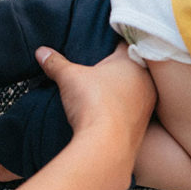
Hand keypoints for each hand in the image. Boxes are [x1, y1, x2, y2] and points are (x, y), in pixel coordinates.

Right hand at [35, 44, 156, 159]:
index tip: (96, 48)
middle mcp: (147, 81)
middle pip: (130, 69)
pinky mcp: (144, 125)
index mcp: (133, 62)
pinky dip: (120, 111)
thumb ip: (56, 63)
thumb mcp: (70, 77)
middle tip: (96, 72)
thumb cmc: (94, 104)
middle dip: (114, 70)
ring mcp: (148, 105)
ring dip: (119, 92)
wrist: (107, 145)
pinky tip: (106, 114)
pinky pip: (132, 112)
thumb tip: (42, 53)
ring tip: (100, 95)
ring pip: (133, 91)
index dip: (108, 45)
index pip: (122, 44)